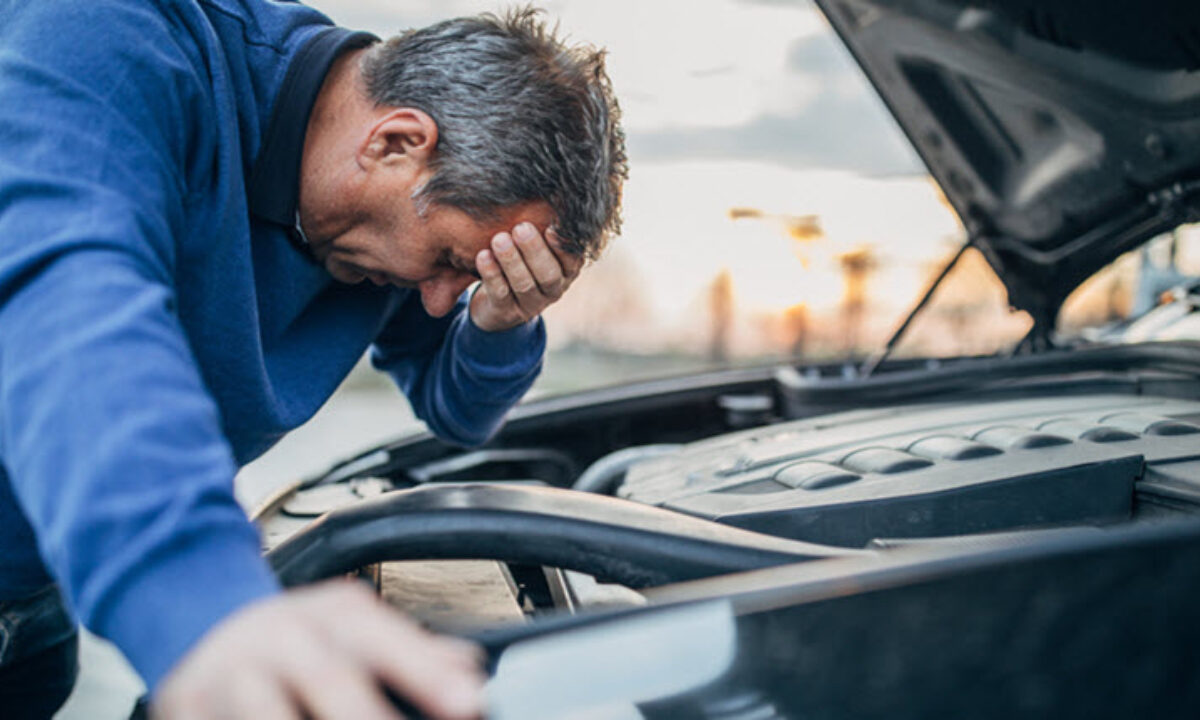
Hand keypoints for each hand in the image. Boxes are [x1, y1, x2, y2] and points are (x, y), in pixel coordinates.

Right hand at [153, 580, 484, 719]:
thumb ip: (415, 653)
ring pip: (274, 714)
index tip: (468, 703)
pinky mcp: (190, 706)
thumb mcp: (355, 629)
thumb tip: (470, 671)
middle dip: (368, 718)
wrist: (199, 621)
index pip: (386, 640)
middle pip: (333, 679)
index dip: (427, 674)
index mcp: (336, 616)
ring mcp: (235, 676)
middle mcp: (285, 639)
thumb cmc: (297, 637)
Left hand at [469, 222, 582, 331]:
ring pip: (524, 285)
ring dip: (511, 261)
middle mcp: (553, 289)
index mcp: (566, 271)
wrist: (498, 304)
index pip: (572, 259)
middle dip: (534, 250)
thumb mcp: (537, 245)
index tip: (553, 226)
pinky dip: (491, 274)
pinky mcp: (505, 313)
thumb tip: (550, 185)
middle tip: (521, 228)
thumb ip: (543, 224)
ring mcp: (530, 304)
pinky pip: (499, 294)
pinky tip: (483, 256)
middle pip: (548, 273)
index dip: (564, 245)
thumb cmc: (522, 261)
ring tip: (499, 240)